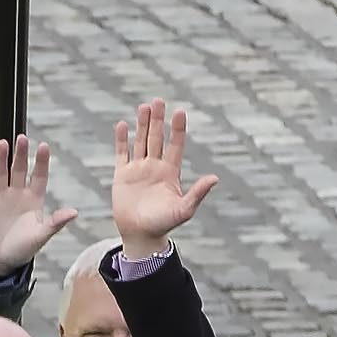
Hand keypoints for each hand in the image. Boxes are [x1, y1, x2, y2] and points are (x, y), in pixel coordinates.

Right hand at [0, 133, 81, 276]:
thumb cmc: (22, 250)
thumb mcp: (40, 236)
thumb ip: (55, 223)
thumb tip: (74, 212)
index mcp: (34, 200)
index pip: (39, 176)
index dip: (41, 162)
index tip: (44, 146)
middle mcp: (18, 194)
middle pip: (19, 169)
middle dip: (21, 154)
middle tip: (22, 138)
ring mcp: (1, 198)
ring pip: (1, 173)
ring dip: (1, 159)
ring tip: (3, 143)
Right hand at [104, 99, 218, 257]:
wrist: (141, 235)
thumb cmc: (164, 224)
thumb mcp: (184, 209)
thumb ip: (198, 193)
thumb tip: (215, 178)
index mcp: (170, 172)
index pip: (175, 145)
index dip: (177, 129)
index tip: (179, 112)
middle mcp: (155, 167)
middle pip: (157, 138)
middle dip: (157, 120)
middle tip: (158, 100)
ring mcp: (138, 170)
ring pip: (140, 142)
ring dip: (142, 125)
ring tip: (144, 106)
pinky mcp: (122, 176)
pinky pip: (121, 153)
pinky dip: (121, 140)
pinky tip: (122, 125)